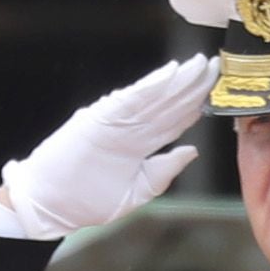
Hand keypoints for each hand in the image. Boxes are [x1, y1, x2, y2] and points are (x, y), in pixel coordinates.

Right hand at [0, 55, 215, 239]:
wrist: (48, 206)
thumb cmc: (86, 201)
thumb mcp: (136, 191)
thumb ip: (163, 170)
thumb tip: (193, 151)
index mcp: (140, 145)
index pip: (176, 120)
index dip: (198, 104)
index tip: (221, 90)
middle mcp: (131, 129)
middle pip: (170, 103)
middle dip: (194, 85)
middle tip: (217, 65)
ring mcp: (116, 122)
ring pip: (155, 97)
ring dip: (178, 80)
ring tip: (199, 64)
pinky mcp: (100, 119)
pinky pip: (130, 101)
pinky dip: (151, 87)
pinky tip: (170, 74)